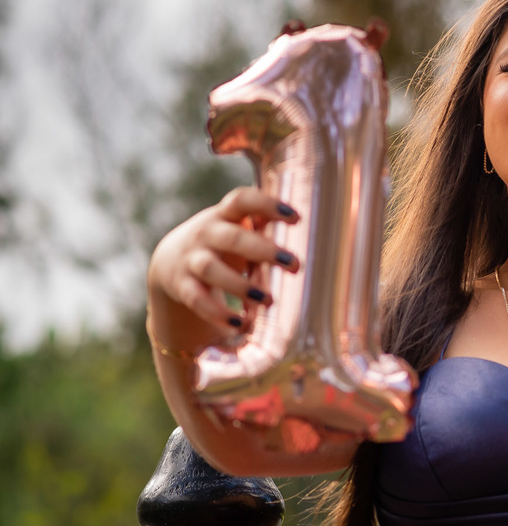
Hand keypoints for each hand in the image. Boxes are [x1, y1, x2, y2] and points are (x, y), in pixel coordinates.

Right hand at [146, 187, 300, 349]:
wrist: (171, 262)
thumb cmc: (224, 245)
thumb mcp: (240, 230)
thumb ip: (267, 232)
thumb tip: (318, 246)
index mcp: (225, 215)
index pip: (242, 200)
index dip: (267, 205)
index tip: (296, 218)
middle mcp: (206, 234)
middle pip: (232, 238)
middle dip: (264, 250)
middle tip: (295, 265)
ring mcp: (192, 259)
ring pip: (211, 269)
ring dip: (241, 286)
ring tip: (268, 300)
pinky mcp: (183, 286)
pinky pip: (197, 300)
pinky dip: (219, 314)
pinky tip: (241, 325)